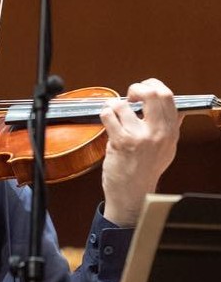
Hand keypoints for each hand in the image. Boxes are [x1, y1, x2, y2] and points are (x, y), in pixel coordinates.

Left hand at [100, 78, 180, 225]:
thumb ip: (170, 129)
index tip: (142, 90)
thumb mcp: (167, 150)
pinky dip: (105, 113)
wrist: (132, 195)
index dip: (152, 86)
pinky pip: (109, 115)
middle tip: (129, 96)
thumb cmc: (145, 172)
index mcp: (171, 132)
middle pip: (153, 93)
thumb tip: (176, 110)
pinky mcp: (121, 142)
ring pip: (124, 104)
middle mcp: (159, 133)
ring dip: (114, 105)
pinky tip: (106, 119)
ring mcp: (140, 137)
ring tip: (113, 113)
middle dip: (137, 88)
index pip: (168, 96)